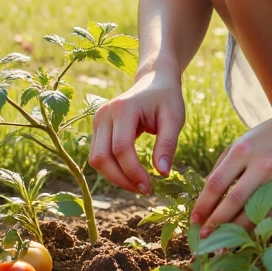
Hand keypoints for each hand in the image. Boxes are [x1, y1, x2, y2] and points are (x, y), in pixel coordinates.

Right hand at [88, 71, 185, 194]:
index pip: (121, 148)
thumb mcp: (174, 119)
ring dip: (115, 177)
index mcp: (123, 108)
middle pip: (102, 157)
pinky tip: (131, 174)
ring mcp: (97, 120)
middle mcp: (104, 114)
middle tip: (144, 189)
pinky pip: (99, 155)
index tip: (149, 187)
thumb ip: (168, 145)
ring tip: (138, 183)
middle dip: (121, 179)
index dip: (133, 172)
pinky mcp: (97, 128)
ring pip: (96, 159)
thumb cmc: (167, 98)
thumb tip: (162, 174)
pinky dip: (112, 169)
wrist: (154, 81)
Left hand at [191, 107, 271, 236]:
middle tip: (203, 237)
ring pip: (255, 212)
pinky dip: (262, 227)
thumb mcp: (239, 143)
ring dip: (237, 231)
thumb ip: (222, 168)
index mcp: (242, 151)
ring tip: (223, 244)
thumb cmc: (264, 137)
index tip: (193, 220)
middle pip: (233, 201)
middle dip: (215, 223)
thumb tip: (205, 200)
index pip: (216, 183)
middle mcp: (261, 163)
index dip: (203, 205)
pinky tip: (250, 236)